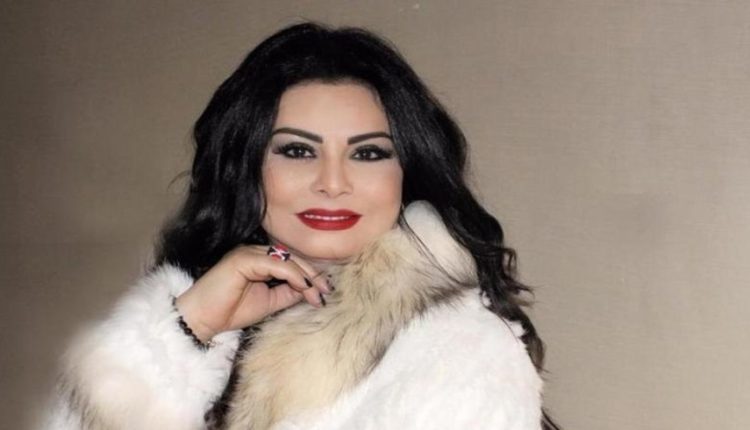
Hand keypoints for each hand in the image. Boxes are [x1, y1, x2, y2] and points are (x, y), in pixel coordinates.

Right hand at [174, 245, 330, 341]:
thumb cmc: (230, 311)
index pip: (292, 262)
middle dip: (313, 275)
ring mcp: (248, 253)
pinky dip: (293, 276)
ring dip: (306, 276)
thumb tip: (313, 290)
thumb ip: (289, 293)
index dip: (311, 275)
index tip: (325, 293)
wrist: (202, 320)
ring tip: (318, 294)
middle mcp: (254, 251)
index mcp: (259, 259)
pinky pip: (276, 264)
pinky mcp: (243, 259)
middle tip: (327, 292)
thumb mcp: (269, 302)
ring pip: (287, 259)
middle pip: (293, 258)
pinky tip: (304, 288)